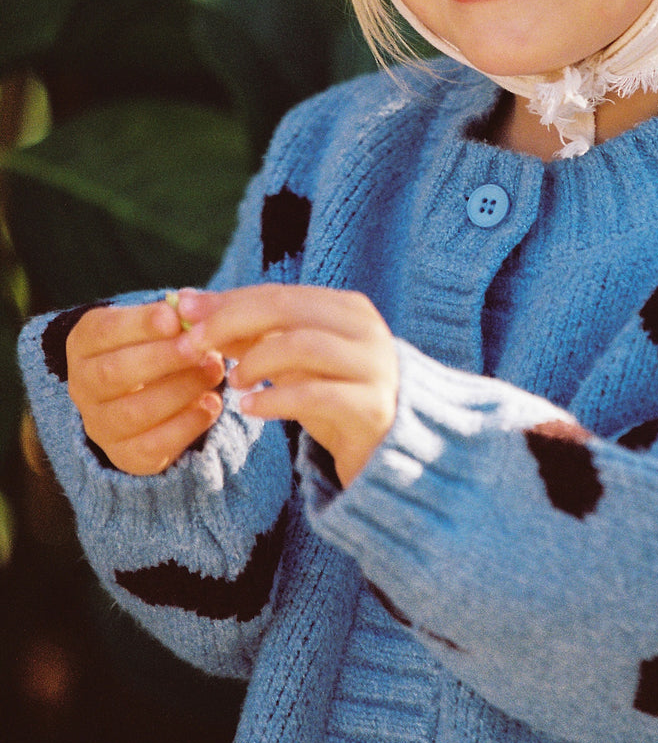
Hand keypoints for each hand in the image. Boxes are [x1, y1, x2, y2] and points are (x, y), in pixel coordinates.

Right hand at [65, 300, 226, 475]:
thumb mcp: (157, 326)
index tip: (174, 318)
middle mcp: (82, 386)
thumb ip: (173, 315)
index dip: (139, 324)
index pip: (103, 331)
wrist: (146, 398)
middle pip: (113, 373)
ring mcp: (99, 424)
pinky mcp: (124, 455)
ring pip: (134, 411)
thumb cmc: (155, 348)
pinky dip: (187, 424)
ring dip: (180, 390)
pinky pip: (153, 445)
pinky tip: (212, 404)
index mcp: (84, 344)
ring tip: (214, 371)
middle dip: (162, 359)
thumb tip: (189, 302)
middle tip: (200, 348)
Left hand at [175, 285, 398, 486]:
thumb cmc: (334, 397)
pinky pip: (316, 395)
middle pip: (287, 310)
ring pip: (303, 346)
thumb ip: (252, 334)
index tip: (182, 310)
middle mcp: (365, 330)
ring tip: (232, 381)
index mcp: (347, 309)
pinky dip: (275, 398)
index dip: (228, 300)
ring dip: (256, 360)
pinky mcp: (373, 407)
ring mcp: (374, 366)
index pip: (278, 294)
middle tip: (191, 344)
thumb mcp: (292, 362)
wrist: (390, 448)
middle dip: (231, 322)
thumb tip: (191, 303)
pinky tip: (250, 408)